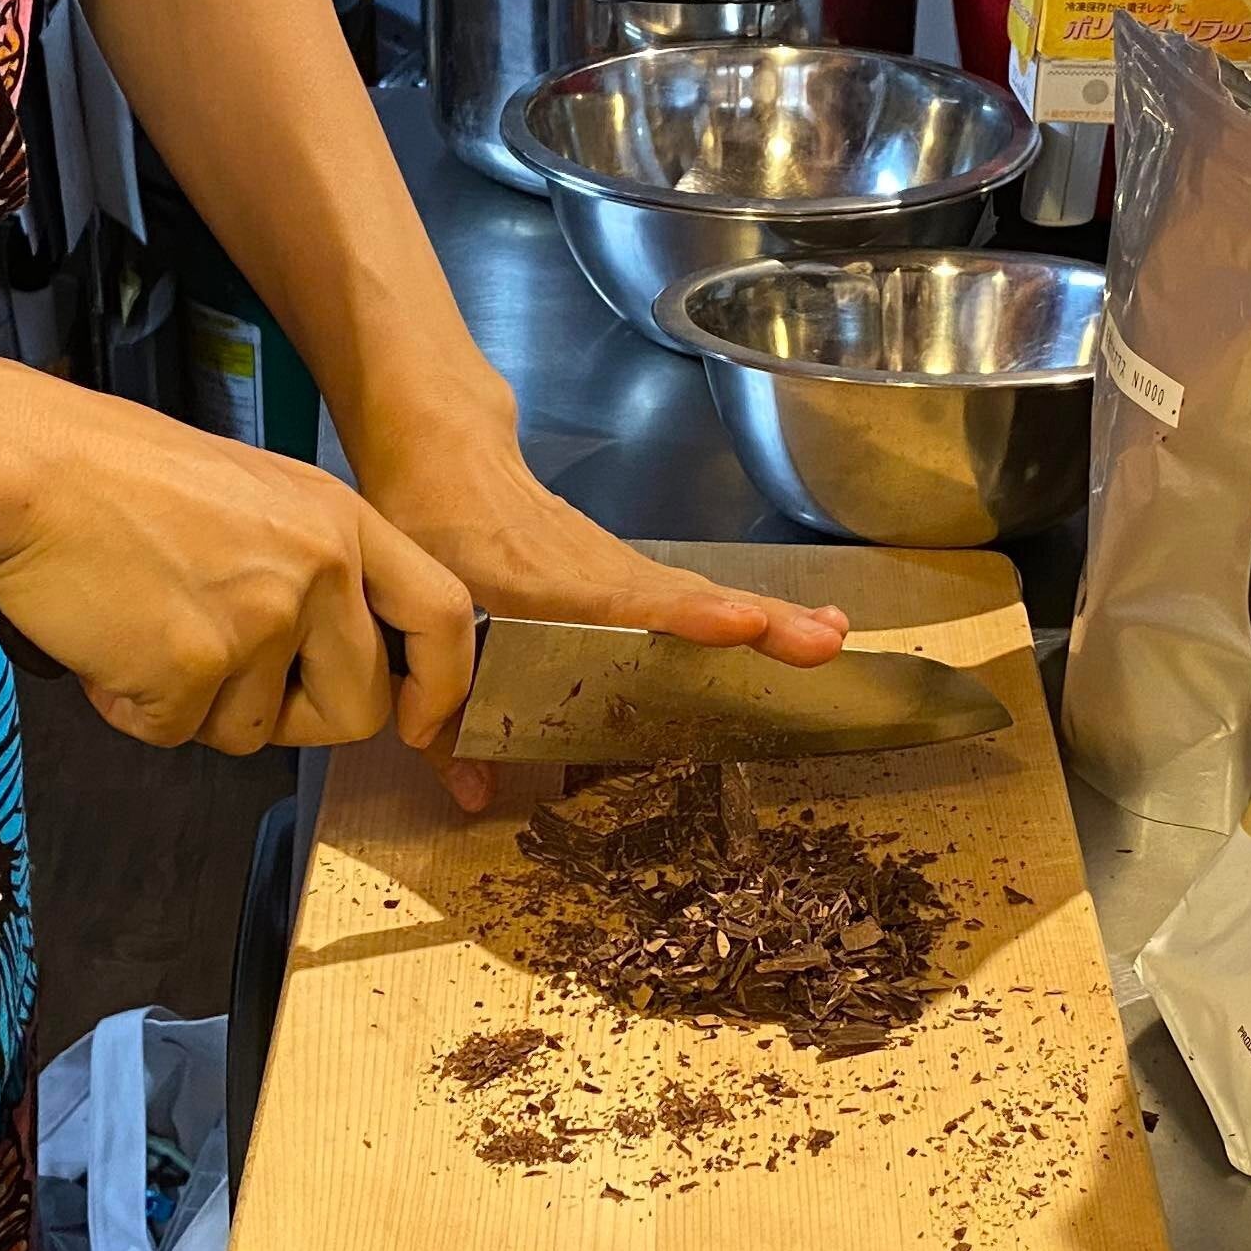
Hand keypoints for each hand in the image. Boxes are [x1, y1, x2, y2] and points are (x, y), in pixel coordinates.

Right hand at [0, 382, 478, 757]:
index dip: (441, 685)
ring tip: (145, 626)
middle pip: (357, 708)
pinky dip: (135, 706)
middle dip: (295, 720)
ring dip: (197, 705)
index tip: (417, 724)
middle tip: (223, 681)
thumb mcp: (256, 497)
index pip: (445, 616)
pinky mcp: (193, 667)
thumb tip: (332, 662)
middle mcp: (319, 570)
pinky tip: (108, 639)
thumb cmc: (121, 478)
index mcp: (342, 522)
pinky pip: (178, 733)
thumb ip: (311, 570)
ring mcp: (259, 621)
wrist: (29, 469)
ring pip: (256, 731)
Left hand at [351, 415, 850, 808]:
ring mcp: (616, 564)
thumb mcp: (418, 617)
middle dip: (757, 623)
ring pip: (700, 593)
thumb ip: (438, 713)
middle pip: (684, 599)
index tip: (738, 623)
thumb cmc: (426, 529)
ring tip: (832, 640)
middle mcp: (594, 571)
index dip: (682, 616)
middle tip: (822, 645)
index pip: (621, 602)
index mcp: (539, 583)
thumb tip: (473, 799)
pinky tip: (802, 624)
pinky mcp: (628, 567)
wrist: (445, 451)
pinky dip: (749, 609)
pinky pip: (694, 593)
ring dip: (770, 617)